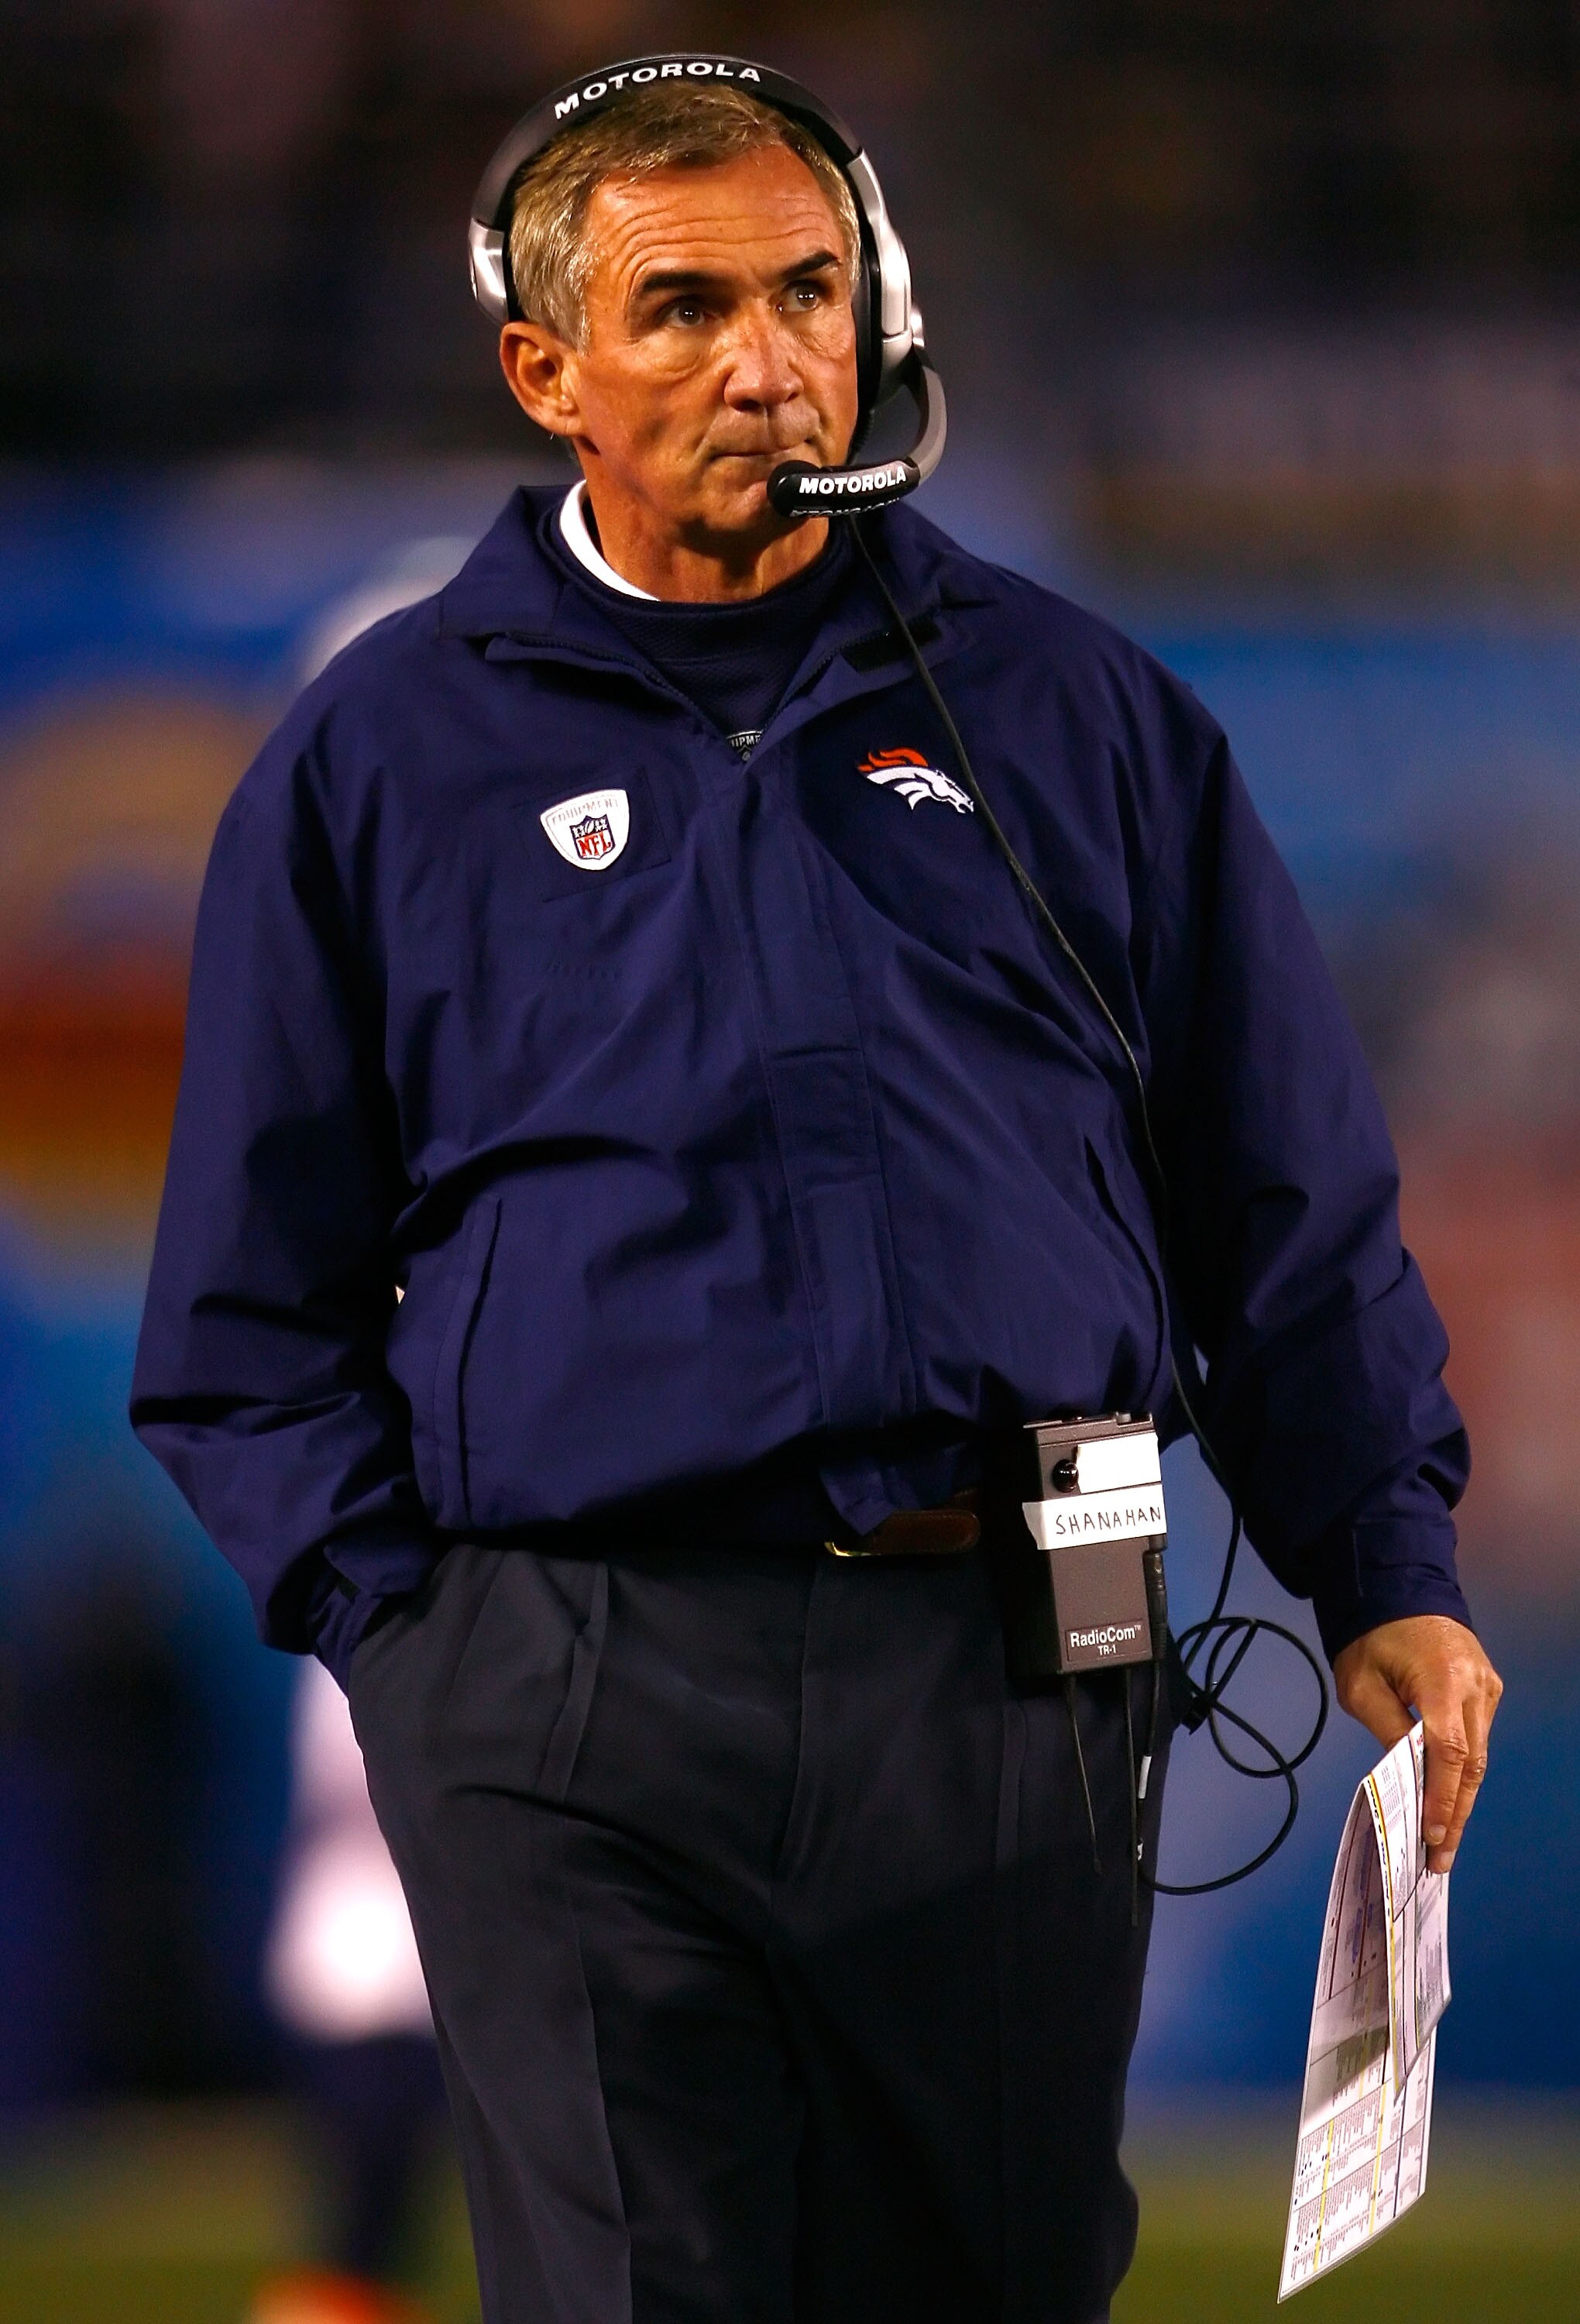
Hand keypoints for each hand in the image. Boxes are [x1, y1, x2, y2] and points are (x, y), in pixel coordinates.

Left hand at [1332, 1615, 1501, 1874]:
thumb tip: (1404, 1778)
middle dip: (1455, 1814)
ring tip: (1443, 1841)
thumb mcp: (1361, 1684)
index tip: (1433, 1837)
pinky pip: (1476, 1738)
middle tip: (1439, 1859)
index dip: (1442, 1799)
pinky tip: (1447, 1799)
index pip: (1449, 1754)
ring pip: (1478, 1756)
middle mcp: (1476, 1687)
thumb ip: (1387, 1730)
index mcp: (1443, 1681)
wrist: (1398, 1588)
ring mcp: (1486, 1688)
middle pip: (1471, 1764)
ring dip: (1460, 1798)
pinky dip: (1462, 1771)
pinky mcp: (1486, 1688)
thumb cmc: (1371, 1636)